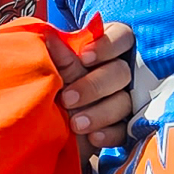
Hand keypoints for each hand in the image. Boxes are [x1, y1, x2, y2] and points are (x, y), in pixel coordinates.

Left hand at [43, 19, 136, 151]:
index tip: (85, 57)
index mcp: (107, 48)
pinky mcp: (125, 126)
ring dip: (100, 113)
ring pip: (124, 102)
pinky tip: (93, 137)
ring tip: (76, 124)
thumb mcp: (55, 68)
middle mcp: (121, 70)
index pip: (121, 37)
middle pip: (120, 72)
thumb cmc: (53, 83)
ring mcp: (126, 99)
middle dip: (94, 85)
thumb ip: (58, 55)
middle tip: (68, 99)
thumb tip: (51, 37)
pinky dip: (109, 133)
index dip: (107, 46)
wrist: (47, 123)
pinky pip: (125, 130)